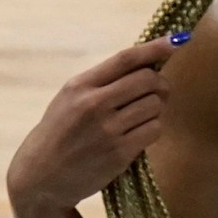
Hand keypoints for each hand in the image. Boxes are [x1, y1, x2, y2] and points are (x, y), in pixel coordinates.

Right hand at [5, 37, 182, 214]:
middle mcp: (94, 104)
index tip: (176, 41)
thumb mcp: (69, 99)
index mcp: (80, 86)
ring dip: (155, 109)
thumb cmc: (57, 134)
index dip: (154, 48)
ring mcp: (108, 130)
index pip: (125, 59)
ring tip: (140, 117)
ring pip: (155, 105)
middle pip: (147, 80)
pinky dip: (152, 129)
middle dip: (160, 84)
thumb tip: (144, 65)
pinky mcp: (119, 153)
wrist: (41, 176)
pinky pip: (153, 130)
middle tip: (159, 91)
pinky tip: (138, 134)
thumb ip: (101, 82)